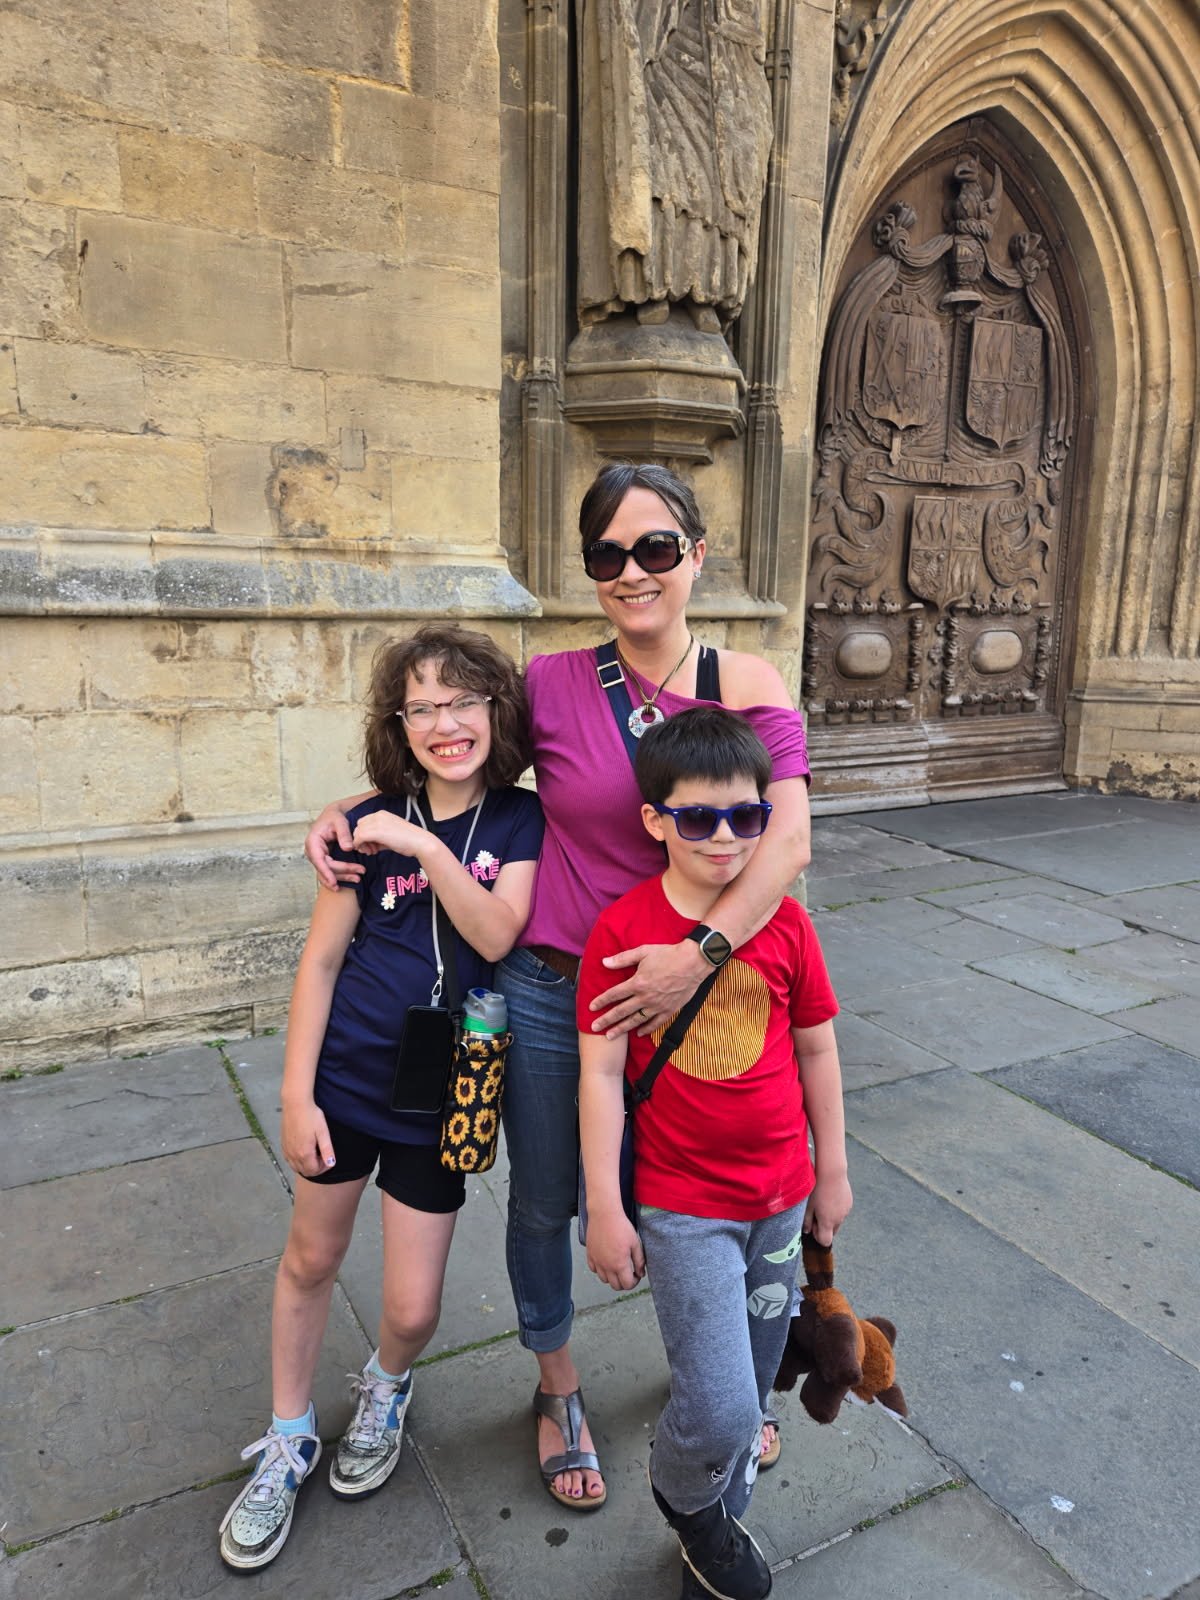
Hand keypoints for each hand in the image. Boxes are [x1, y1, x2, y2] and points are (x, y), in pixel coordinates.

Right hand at [281, 1099, 335, 1177]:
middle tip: (322, 1155)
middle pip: (305, 1171)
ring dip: (306, 1165)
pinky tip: (304, 1149)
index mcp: (304, 1153)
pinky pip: (289, 1160)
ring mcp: (287, 1150)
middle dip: (316, 1167)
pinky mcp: (283, 1145)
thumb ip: (327, 1150)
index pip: (314, 1171)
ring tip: (314, 1152)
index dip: (324, 1168)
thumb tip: (331, 1164)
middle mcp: (293, 1154)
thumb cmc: (311, 1115)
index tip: (328, 1157)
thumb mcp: (323, 1132)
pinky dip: (298, 1160)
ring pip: (296, 1167)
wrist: (295, 1104)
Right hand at [305, 803, 362, 890]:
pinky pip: (329, 871)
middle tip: (359, 875)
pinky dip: (339, 877)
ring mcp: (318, 856)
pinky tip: (349, 880)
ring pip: (327, 872)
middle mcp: (312, 851)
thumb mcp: (340, 821)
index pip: (319, 860)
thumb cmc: (335, 817)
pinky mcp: (324, 859)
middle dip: (342, 873)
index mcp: (313, 842)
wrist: (333, 815)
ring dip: (342, 878)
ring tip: (357, 878)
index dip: (326, 872)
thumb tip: (348, 848)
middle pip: (326, 868)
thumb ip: (344, 834)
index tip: (334, 882)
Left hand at [351, 810, 426, 859]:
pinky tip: (371, 852)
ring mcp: (376, 822)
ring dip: (361, 844)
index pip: (364, 822)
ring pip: (358, 832)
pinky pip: (359, 838)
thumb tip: (369, 844)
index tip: (372, 845)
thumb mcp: (391, 834)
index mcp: (382, 814)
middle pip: (359, 826)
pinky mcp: (375, 831)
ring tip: (372, 851)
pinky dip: (361, 846)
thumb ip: (379, 836)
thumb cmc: (409, 840)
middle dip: (361, 839)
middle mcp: (378, 815)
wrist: (419, 842)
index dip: (365, 834)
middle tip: (370, 850)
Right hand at [585, 1210, 645, 1289]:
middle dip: (624, 1282)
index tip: (636, 1274)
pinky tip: (606, 1261)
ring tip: (617, 1267)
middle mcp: (606, 1266)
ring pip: (604, 1280)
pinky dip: (600, 1270)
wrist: (604, 1214)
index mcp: (620, 1264)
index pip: (627, 1285)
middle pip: (615, 1286)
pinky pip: (594, 1270)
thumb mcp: (635, 1243)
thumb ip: (639, 1261)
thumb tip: (641, 1274)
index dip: (634, 1282)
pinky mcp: (590, 1255)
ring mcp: (597, 1261)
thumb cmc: (621, 1227)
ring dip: (612, 1277)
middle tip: (628, 1273)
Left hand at [589, 940, 709, 1037]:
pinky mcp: (669, 1010)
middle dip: (606, 1020)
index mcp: (637, 983)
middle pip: (621, 1011)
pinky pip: (655, 1023)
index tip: (591, 1008)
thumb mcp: (643, 952)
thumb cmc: (668, 954)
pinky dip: (645, 1029)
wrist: (693, 962)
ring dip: (622, 1029)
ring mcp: (657, 1005)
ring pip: (635, 1020)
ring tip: (610, 1036)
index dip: (601, 1001)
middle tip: (594, 1028)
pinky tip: (638, 1033)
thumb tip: (604, 962)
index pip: (614, 994)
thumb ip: (622, 959)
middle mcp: (645, 997)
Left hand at [804, 1171, 852, 1245]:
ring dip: (830, 1217)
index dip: (817, 1236)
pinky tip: (830, 1196)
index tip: (812, 1224)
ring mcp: (846, 1211)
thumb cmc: (817, 1189)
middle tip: (816, 1212)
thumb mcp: (808, 1205)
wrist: (832, 1173)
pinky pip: (842, 1211)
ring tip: (823, 1202)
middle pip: (832, 1232)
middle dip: (824, 1226)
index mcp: (828, 1222)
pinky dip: (836, 1209)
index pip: (825, 1241)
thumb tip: (806, 1231)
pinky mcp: (849, 1203)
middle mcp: (839, 1219)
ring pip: (837, 1220)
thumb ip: (807, 1221)